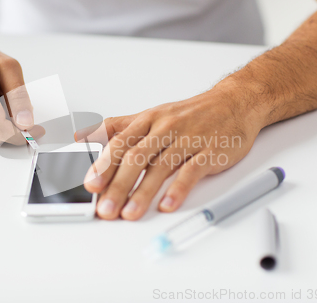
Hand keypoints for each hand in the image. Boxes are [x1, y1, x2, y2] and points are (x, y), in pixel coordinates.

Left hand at [83, 83, 263, 219]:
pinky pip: (191, 171)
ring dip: (143, 192)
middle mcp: (165, 128)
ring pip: (161, 166)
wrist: (233, 102)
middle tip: (105, 207)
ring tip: (129, 212)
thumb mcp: (150, 115)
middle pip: (136, 157)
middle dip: (118, 184)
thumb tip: (82, 136)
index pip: (119, 141)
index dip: (103, 163)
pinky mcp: (210, 152)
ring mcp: (188, 140)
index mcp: (147, 120)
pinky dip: (178, 188)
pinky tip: (167, 204)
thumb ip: (117, 128)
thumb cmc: (188, 114)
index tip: (90, 184)